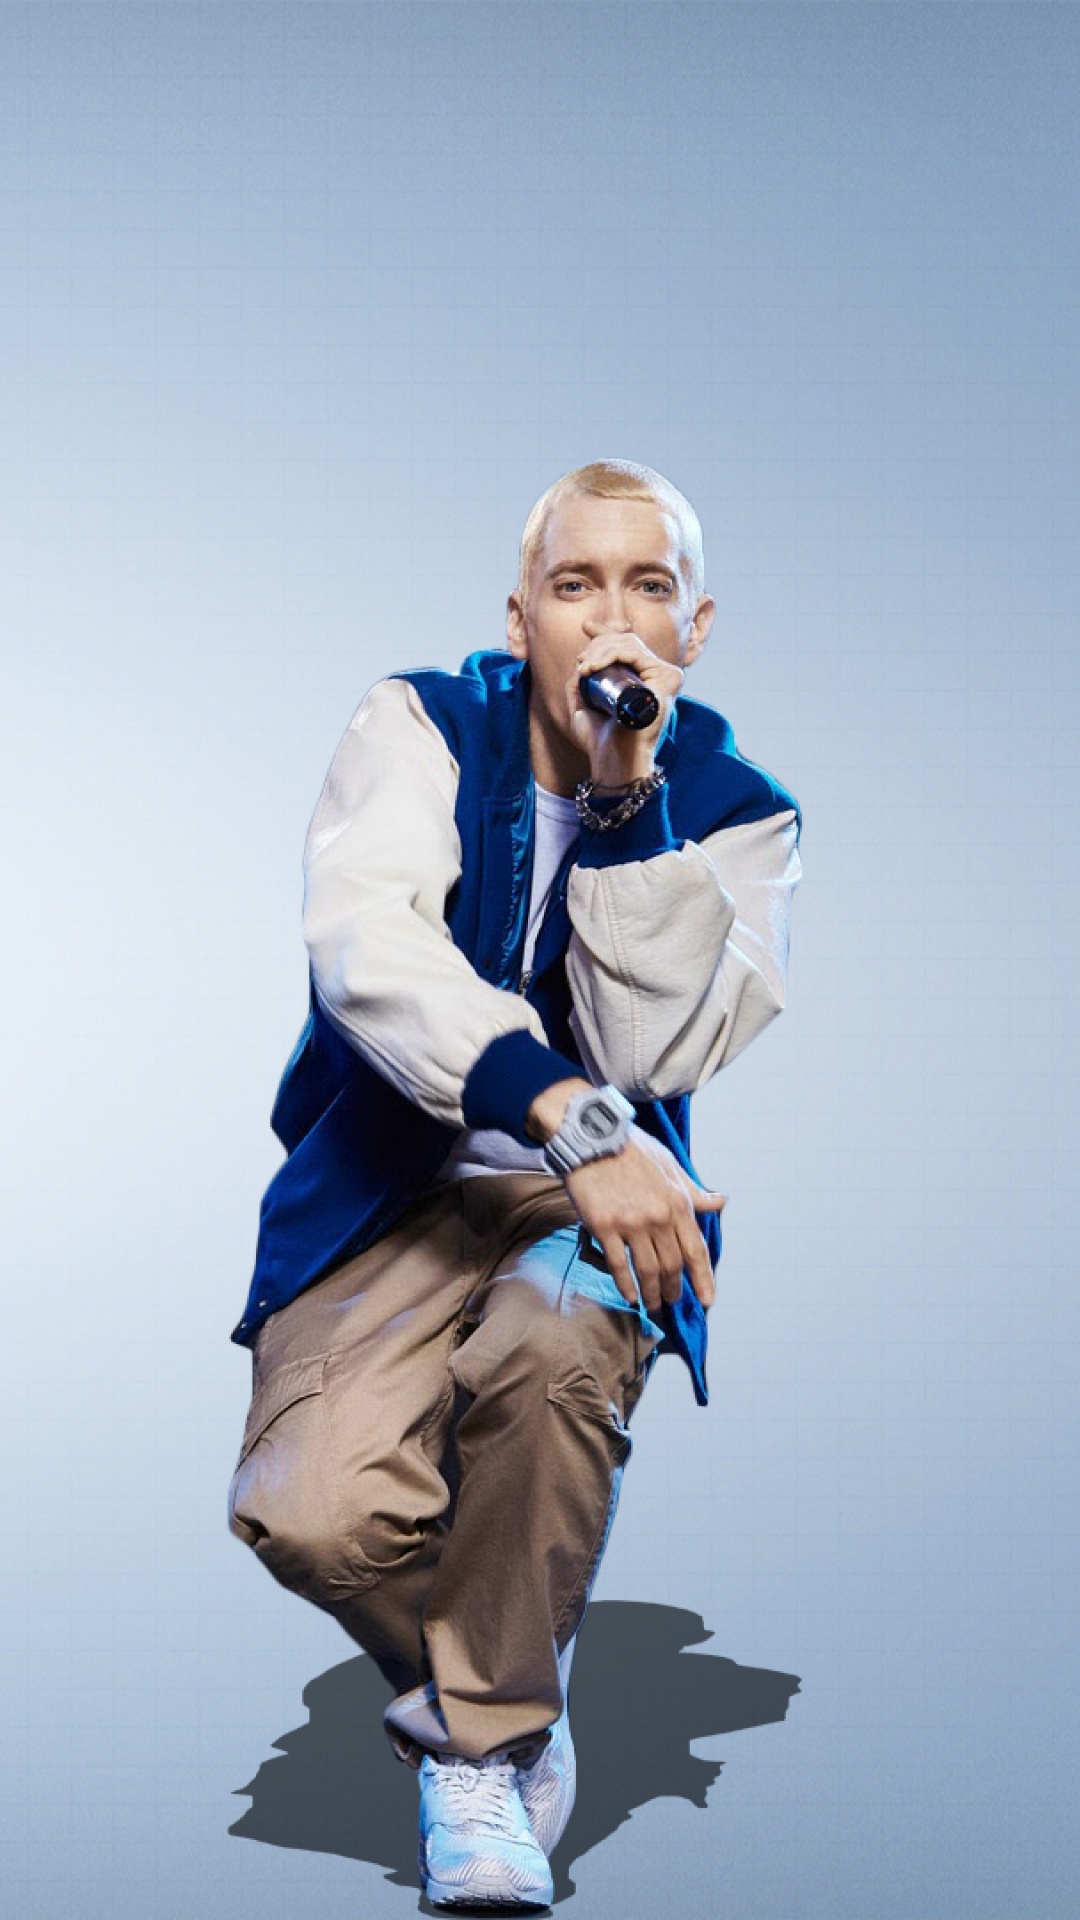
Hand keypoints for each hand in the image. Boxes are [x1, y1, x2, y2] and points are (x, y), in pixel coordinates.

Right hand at [563, 1124, 725, 1316]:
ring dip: (652, 1293)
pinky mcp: (604, 1226)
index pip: (696, 1250)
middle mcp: (658, 1217)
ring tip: (653, 1304)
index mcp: (678, 1203)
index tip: (707, 1300)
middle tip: (673, 1301)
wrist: (593, 1136)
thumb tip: (720, 1202)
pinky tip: (630, 1296)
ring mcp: (631, 1223)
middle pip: (672, 1265)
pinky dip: (626, 1285)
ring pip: (648, 1270)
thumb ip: (693, 1191)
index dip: (703, 1278)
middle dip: (675, 1288)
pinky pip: (618, 1265)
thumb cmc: (632, 1149)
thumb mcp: (671, 1165)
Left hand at [566, 632, 683, 788]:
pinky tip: (592, 667)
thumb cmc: (600, 740)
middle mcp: (658, 676)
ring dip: (599, 649)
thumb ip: (579, 685)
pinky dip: (610, 653)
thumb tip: (579, 664)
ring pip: (629, 643)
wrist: (613, 761)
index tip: (587, 628)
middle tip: (580, 663)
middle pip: (626, 640)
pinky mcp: (667, 678)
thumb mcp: (582, 706)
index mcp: (643, 680)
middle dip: (597, 644)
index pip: (626, 645)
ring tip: (583, 669)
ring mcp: (665, 676)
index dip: (605, 633)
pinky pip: (635, 652)